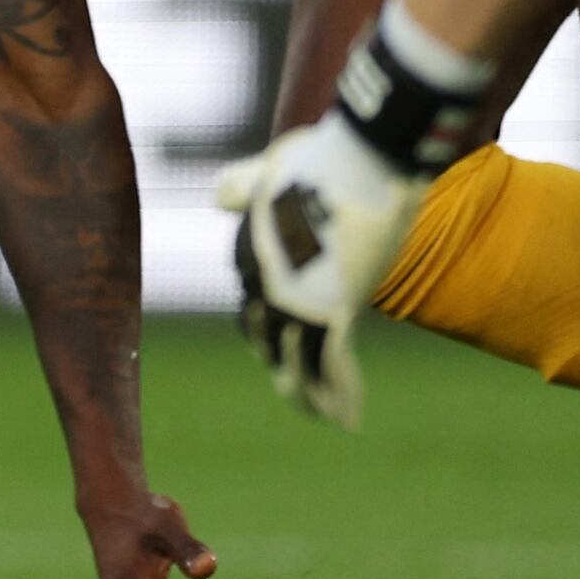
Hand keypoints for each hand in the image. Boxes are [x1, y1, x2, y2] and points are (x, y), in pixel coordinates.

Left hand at [211, 112, 428, 427]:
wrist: (360, 162)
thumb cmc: (322, 157)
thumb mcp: (273, 168)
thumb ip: (246, 185)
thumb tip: (219, 196)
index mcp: (247, 251)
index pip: (250, 298)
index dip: (265, 320)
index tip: (279, 333)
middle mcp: (261, 283)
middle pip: (263, 335)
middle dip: (278, 359)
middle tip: (293, 381)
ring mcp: (294, 302)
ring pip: (293, 362)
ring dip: (307, 393)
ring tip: (318, 412)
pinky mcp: (332, 314)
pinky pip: (331, 368)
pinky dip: (340, 396)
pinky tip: (348, 420)